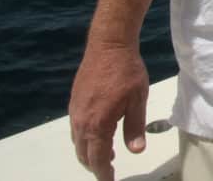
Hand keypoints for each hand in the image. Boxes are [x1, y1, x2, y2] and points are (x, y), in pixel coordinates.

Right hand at [69, 41, 149, 180]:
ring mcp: (75, 111)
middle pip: (84, 154)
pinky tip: (98, 133)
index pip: (98, 158)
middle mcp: (82, 121)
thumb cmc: (127, 71)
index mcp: (98, 124)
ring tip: (107, 155)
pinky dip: (85, 138)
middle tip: (108, 171)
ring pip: (78, 142)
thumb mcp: (138, 100)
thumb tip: (136, 150)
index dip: (104, 173)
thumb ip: (135, 127)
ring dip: (89, 152)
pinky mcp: (74, 101)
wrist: (108, 46)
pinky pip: (76, 129)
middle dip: (95, 166)